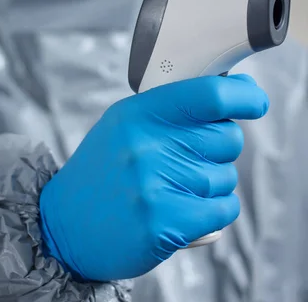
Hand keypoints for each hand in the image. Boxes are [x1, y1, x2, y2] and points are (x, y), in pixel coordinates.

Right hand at [39, 74, 267, 280]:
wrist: (65, 225)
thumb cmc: (102, 172)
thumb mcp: (124, 124)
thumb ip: (169, 109)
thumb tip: (229, 95)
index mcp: (139, 112)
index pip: (209, 94)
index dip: (243, 95)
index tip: (253, 101)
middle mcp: (147, 143)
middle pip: (227, 137)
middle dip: (218, 149)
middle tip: (187, 158)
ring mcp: (155, 183)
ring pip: (226, 176)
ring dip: (210, 185)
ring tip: (173, 188)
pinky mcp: (165, 222)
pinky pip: (224, 209)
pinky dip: (213, 212)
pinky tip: (184, 210)